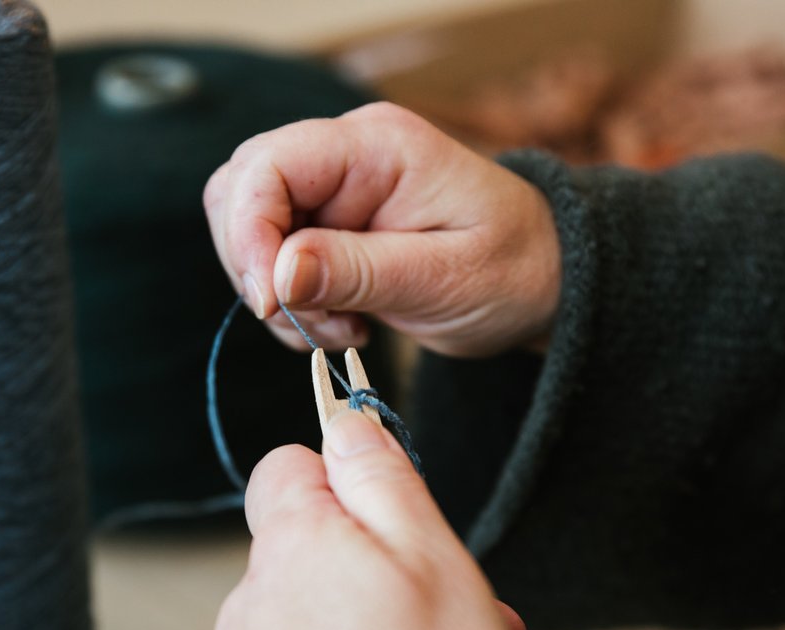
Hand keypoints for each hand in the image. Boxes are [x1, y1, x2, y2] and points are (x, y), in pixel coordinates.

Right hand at [204, 101, 560, 356]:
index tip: (271, 301)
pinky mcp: (329, 229)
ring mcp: (333, 192)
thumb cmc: (514, 268)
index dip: (249, 233)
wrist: (544, 281)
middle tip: (311, 321)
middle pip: (241, 191)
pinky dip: (291, 305)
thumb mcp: (444, 277)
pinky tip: (344, 325)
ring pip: (249, 231)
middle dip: (257, 267)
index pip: (267, 165)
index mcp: (376, 146)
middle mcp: (345, 156)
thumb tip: (277, 275)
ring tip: (341, 328)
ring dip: (276, 294)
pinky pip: (275, 262)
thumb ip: (358, 271)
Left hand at [214, 412, 528, 629]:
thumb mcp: (433, 558)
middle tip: (444, 603)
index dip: (346, 477)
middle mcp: (251, 603)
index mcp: (290, 547)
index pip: (287, 466)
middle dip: (376, 562)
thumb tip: (347, 423)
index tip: (392, 508)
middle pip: (310, 546)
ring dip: (373, 622)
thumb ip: (382, 480)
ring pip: (314, 612)